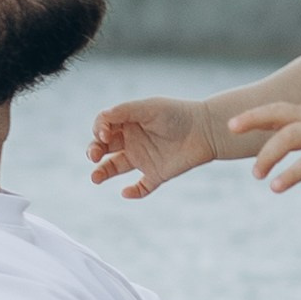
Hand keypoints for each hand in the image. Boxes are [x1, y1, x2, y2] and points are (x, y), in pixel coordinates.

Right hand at [89, 96, 215, 197]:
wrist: (206, 130)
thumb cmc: (177, 114)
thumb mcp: (149, 107)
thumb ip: (125, 110)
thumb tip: (103, 117)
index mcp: (129, 122)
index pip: (103, 126)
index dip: (98, 130)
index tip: (104, 134)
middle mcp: (133, 140)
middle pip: (104, 147)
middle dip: (94, 151)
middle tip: (94, 156)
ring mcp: (144, 158)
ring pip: (115, 167)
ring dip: (103, 172)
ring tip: (95, 178)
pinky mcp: (157, 174)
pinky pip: (141, 187)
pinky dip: (133, 192)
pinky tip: (126, 192)